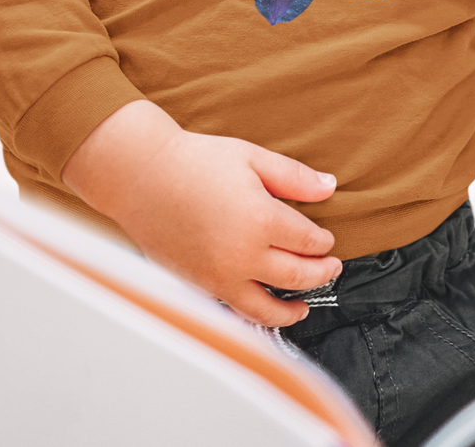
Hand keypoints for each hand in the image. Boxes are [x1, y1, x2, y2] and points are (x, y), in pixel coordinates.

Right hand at [61, 100, 342, 326]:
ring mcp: (222, 276)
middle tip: (331, 268)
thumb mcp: (251, 157)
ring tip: (305, 305)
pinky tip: (265, 308)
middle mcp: (244, 255)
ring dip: (294, 309)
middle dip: (321, 273)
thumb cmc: (193, 162)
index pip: (308, 241)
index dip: (323, 241)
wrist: (143, 177)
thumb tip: (328, 187)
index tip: (327, 239)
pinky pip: (238, 311)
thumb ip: (294, 177)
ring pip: (269, 308)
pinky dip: (258, 316)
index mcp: (261, 219)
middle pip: (298, 276)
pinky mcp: (202, 287)